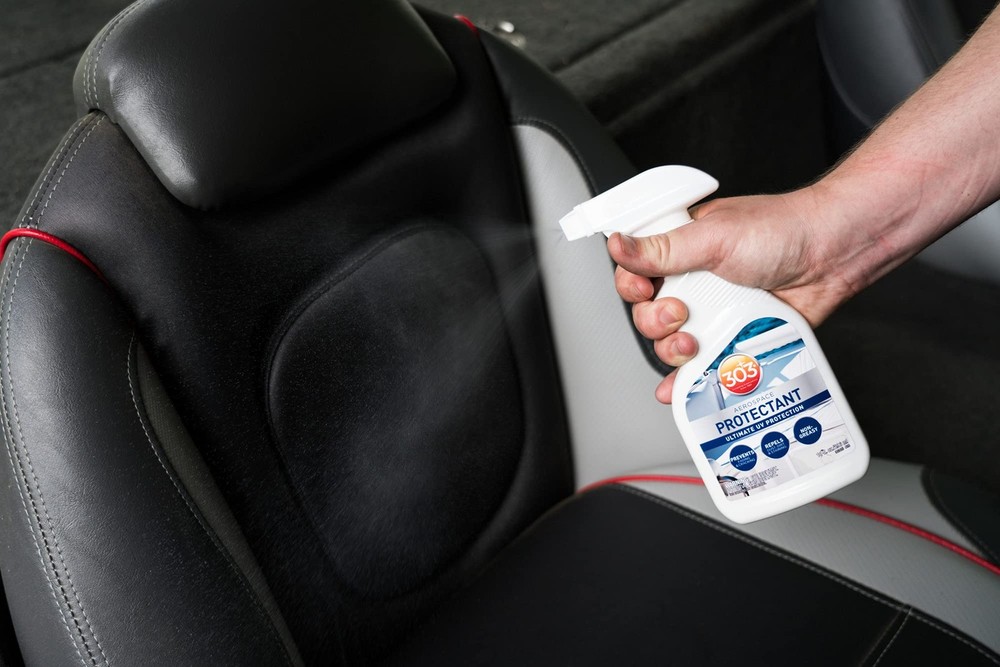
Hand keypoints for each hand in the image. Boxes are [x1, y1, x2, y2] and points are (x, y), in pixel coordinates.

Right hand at [607, 185, 862, 403]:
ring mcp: (713, 311)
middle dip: (655, 321)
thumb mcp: (713, 237)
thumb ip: (662, 249)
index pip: (635, 272)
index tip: (644, 290)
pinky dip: (686, 381)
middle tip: (680, 313)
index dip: (632, 286)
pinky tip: (679, 389)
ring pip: (671, 343)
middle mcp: (693, 281)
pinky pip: (702, 365)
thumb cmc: (782, 231)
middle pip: (647, 314)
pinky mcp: (733, 337)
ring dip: (671, 350)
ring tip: (691, 344)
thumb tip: (617, 244)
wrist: (833, 256)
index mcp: (681, 249)